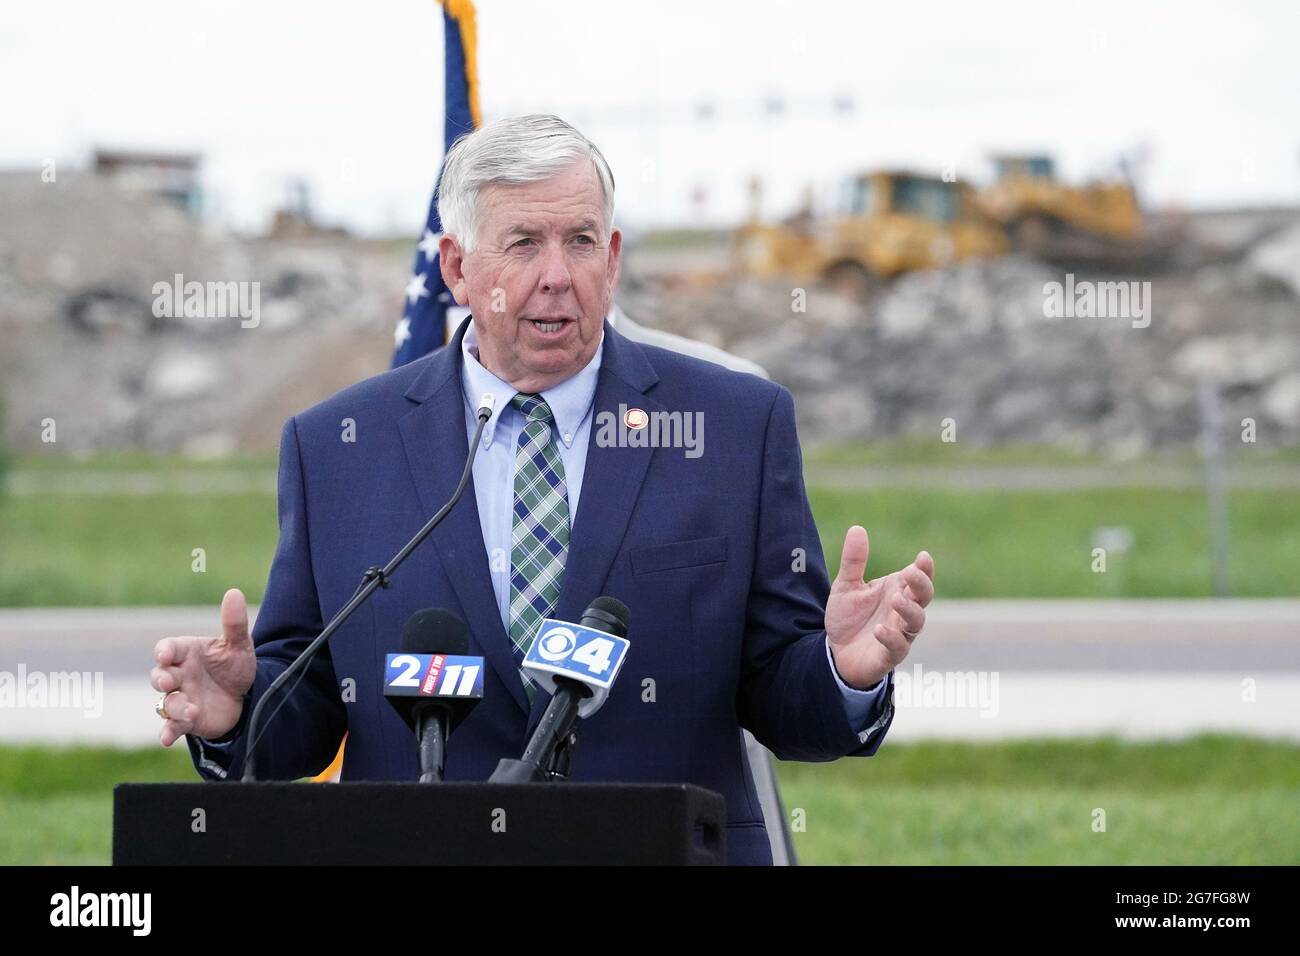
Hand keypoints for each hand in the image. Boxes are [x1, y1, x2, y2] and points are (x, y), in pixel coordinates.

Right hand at [150, 588, 256, 746]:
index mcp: (186, 652)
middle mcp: (178, 675)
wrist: (246, 696)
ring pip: (166, 703)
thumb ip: (235, 623)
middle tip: (169, 681)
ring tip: (192, 710)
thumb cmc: (235, 666)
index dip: (164, 651)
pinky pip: (171, 726)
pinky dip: (167, 732)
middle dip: (161, 678)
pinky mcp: (185, 720)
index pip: (167, 648)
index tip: (165, 655)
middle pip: (159, 676)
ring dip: (174, 707)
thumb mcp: (239, 645)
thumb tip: (234, 593)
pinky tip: (167, 738)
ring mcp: (180, 698)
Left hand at [825, 525, 933, 689]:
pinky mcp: (889, 654)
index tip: (923, 556)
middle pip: (924, 597)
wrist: (834, 652)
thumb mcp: (846, 586)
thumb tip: (857, 528)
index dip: (924, 568)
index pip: (918, 578)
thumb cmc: (848, 618)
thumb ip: (853, 561)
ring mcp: (899, 634)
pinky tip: (880, 629)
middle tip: (910, 574)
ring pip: (916, 622)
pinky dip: (891, 638)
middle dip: (922, 584)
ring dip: (909, 610)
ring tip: (896, 599)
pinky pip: (897, 647)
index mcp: (897, 591)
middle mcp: (903, 612)